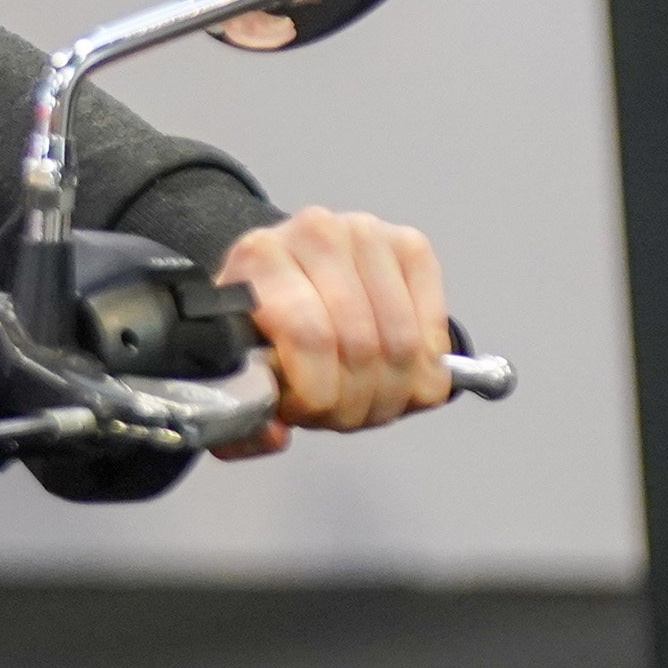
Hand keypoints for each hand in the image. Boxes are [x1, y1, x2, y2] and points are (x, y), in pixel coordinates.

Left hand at [212, 206, 448, 456]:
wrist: (286, 275)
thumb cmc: (262, 325)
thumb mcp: (234, 370)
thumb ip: (241, 416)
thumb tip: (275, 434)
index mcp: (260, 257)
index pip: (309, 336)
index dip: (315, 394)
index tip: (303, 410)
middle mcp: (316, 233)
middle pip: (361, 346)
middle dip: (353, 402)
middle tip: (336, 414)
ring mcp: (368, 235)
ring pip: (403, 346)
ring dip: (389, 395)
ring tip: (363, 401)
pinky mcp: (410, 247)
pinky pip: (433, 338)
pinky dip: (422, 375)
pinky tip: (395, 377)